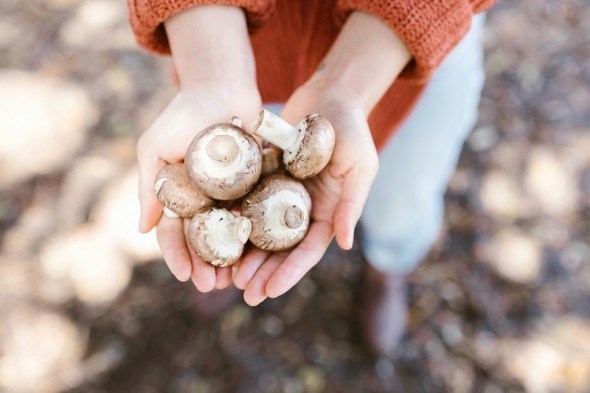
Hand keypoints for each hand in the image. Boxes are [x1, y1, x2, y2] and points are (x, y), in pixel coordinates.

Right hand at [137, 85, 260, 290]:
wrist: (222, 86)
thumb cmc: (183, 114)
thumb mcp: (155, 148)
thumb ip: (149, 187)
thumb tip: (141, 230)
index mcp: (178, 194)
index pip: (174, 232)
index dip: (177, 255)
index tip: (185, 275)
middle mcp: (204, 198)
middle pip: (204, 240)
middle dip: (206, 265)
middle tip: (213, 286)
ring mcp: (230, 193)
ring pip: (230, 233)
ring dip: (231, 258)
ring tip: (236, 280)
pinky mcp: (255, 183)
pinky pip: (255, 213)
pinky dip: (256, 234)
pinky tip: (260, 254)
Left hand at [234, 82, 378, 304]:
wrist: (331, 95)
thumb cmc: (352, 130)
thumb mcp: (359, 166)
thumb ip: (351, 204)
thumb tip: (344, 244)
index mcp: (329, 212)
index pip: (308, 250)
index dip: (290, 273)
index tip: (270, 291)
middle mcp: (304, 209)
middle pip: (281, 248)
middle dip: (264, 272)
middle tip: (244, 293)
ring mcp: (283, 194)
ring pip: (261, 231)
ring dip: (246, 254)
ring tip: (227, 276)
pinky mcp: (266, 177)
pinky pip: (248, 202)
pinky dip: (234, 219)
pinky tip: (216, 234)